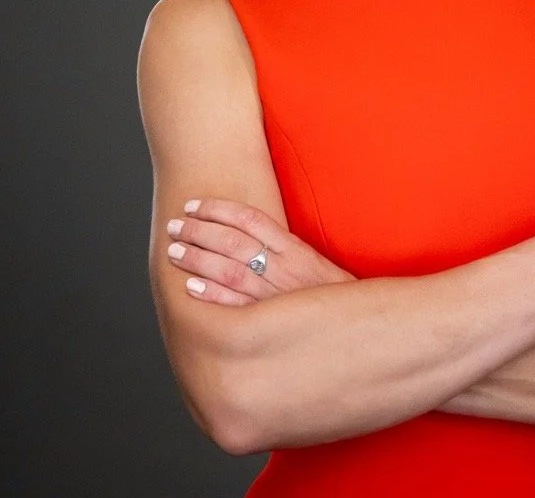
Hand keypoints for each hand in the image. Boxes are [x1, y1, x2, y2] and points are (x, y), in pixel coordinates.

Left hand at [166, 198, 356, 304]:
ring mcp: (276, 295)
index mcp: (295, 249)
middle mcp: (284, 267)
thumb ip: (285, 251)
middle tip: (175, 227)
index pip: (251, 219)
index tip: (194, 205)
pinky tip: (191, 286)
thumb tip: (248, 236)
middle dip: (200, 231)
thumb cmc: (336, 298)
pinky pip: (237, 306)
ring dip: (198, 259)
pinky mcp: (272, 321)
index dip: (219, 209)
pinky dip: (213, 295)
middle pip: (234, 241)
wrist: (360, 328)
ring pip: (230, 269)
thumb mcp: (315, 265)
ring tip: (174, 250)